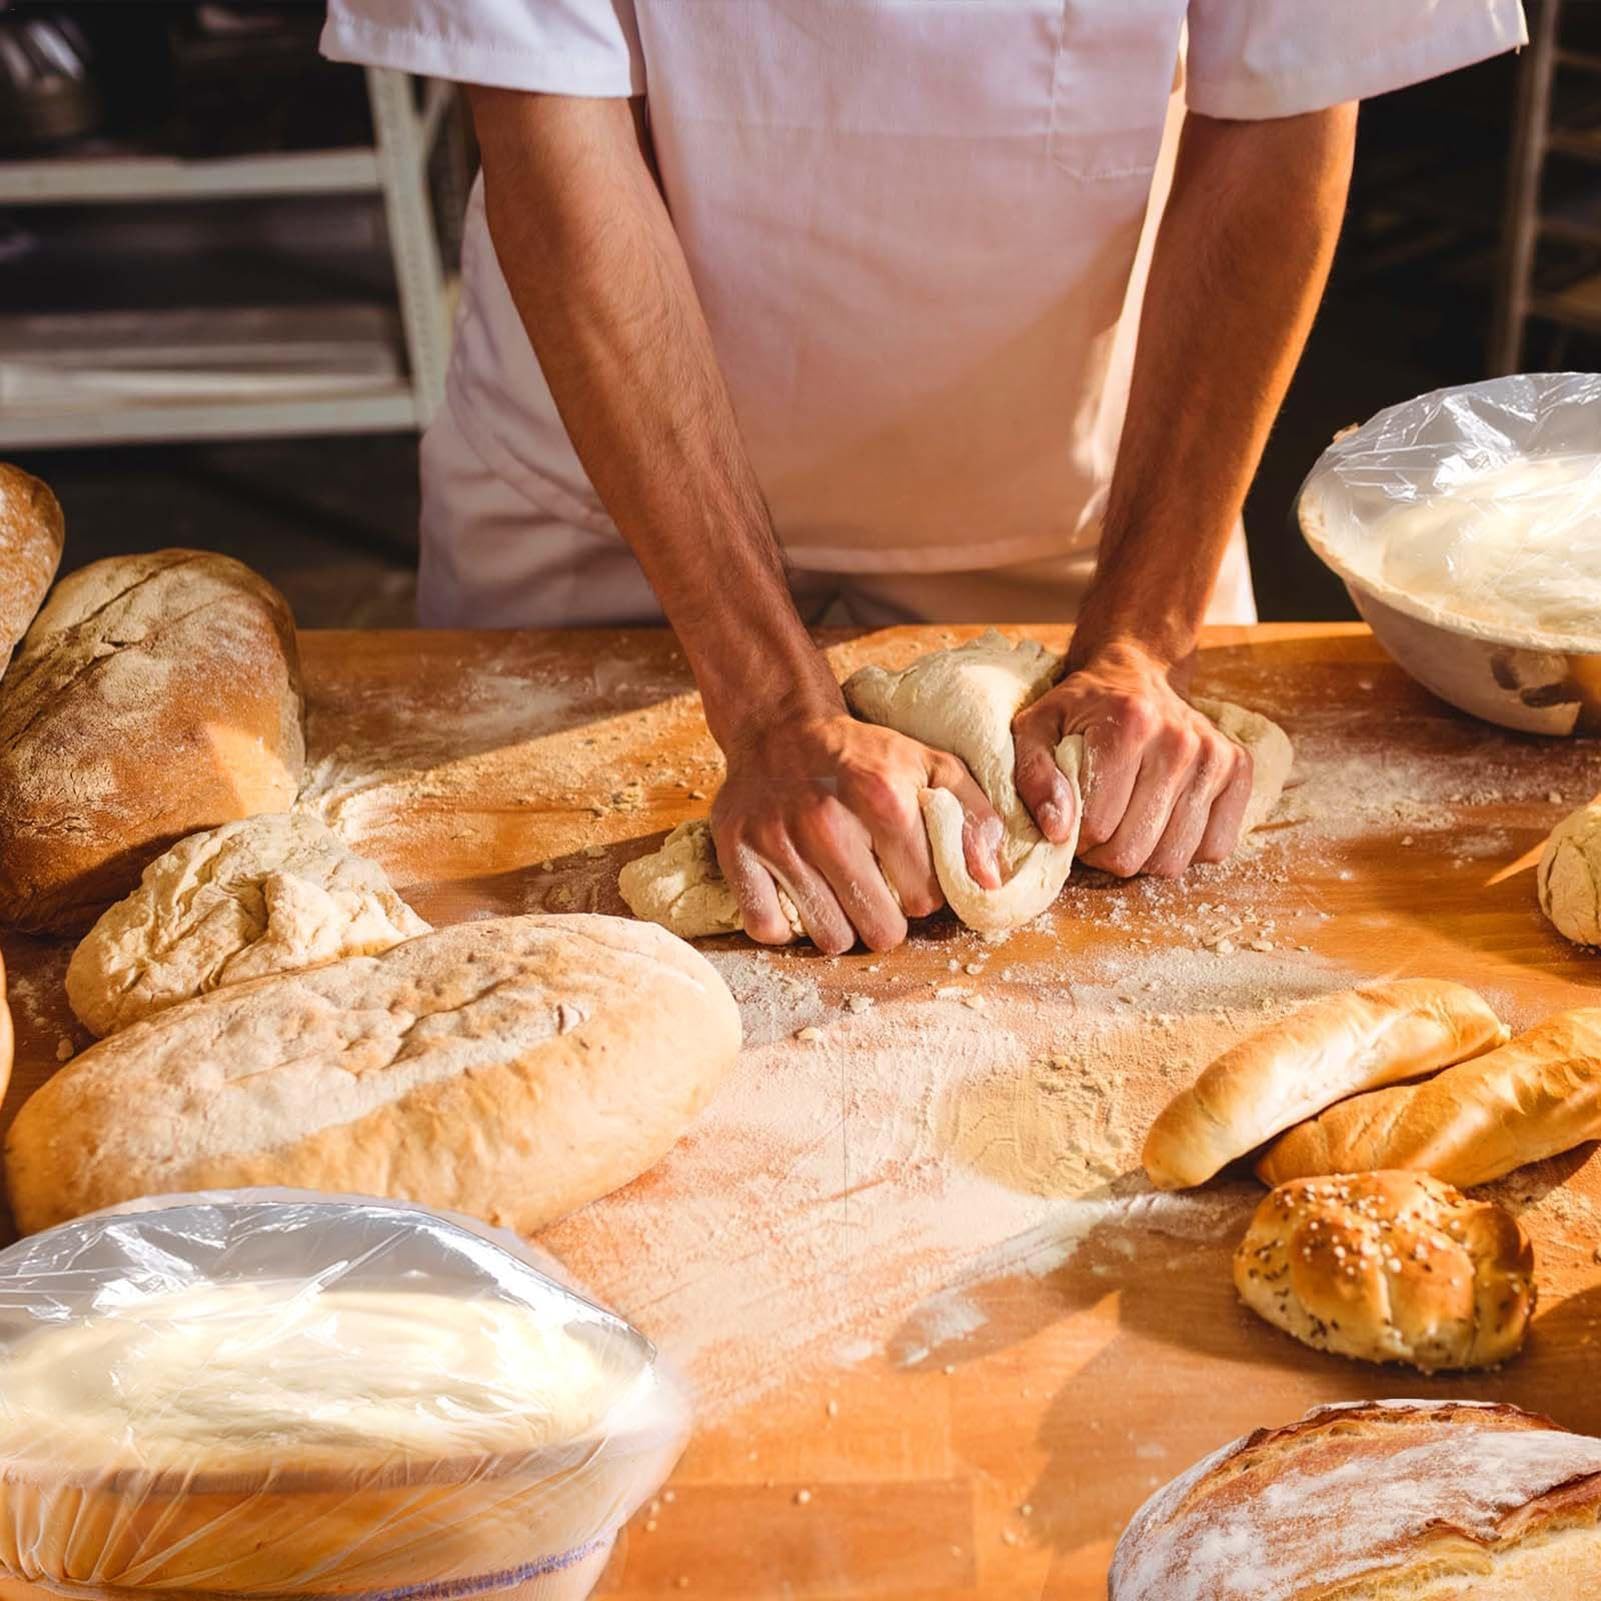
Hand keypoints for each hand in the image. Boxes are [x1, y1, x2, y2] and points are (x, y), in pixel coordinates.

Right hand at [712, 705, 1003, 952]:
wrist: (780, 727)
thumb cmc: (863, 754)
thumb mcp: (932, 767)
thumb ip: (974, 818)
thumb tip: (990, 881)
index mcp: (883, 798)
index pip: (925, 899)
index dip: (923, 892)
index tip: (910, 873)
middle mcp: (826, 821)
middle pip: (880, 930)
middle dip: (885, 917)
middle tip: (877, 889)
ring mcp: (776, 839)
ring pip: (829, 937)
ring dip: (840, 923)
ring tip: (840, 890)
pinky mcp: (737, 852)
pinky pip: (767, 927)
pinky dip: (784, 922)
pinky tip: (798, 894)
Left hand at [1011, 640, 1251, 878]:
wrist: (1138, 673)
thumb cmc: (1082, 708)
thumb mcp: (1036, 728)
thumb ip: (1033, 775)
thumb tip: (1057, 830)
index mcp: (1128, 726)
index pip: (1097, 827)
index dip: (1076, 836)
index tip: (1072, 817)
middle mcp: (1180, 741)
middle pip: (1134, 851)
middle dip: (1105, 853)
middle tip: (1098, 826)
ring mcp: (1216, 756)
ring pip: (1173, 860)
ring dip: (1143, 856)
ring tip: (1128, 824)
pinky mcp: (1239, 770)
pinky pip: (1213, 849)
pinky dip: (1184, 849)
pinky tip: (1164, 821)